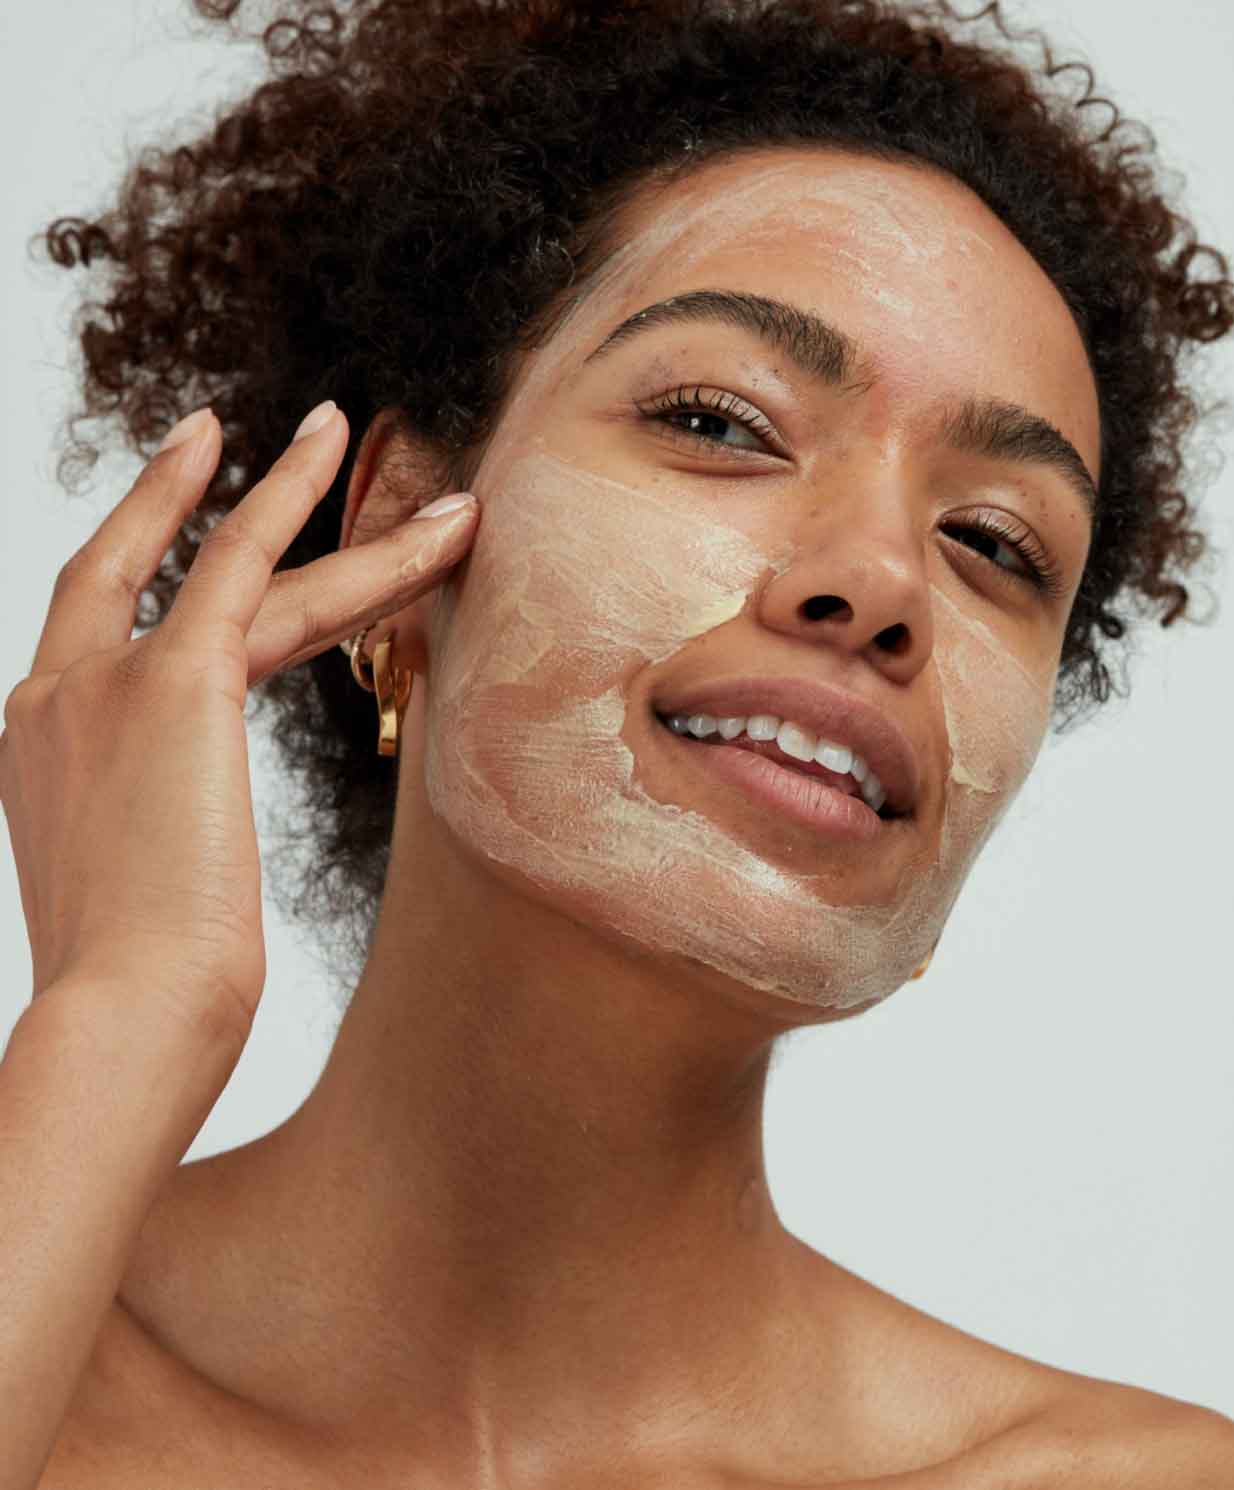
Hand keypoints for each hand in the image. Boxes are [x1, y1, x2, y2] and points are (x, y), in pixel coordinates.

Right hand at [0, 401, 477, 1042]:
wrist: (128, 1020)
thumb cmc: (145, 992)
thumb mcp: (140, 894)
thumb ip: (156, 836)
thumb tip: (198, 851)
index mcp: (42, 752)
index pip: (95, 633)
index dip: (135, 567)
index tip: (174, 522)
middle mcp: (52, 699)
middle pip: (128, 567)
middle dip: (183, 498)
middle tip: (235, 441)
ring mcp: (102, 682)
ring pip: (220, 562)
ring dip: (291, 491)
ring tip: (345, 427)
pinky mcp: (175, 679)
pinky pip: (251, 564)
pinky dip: (290, 498)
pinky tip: (330, 447)